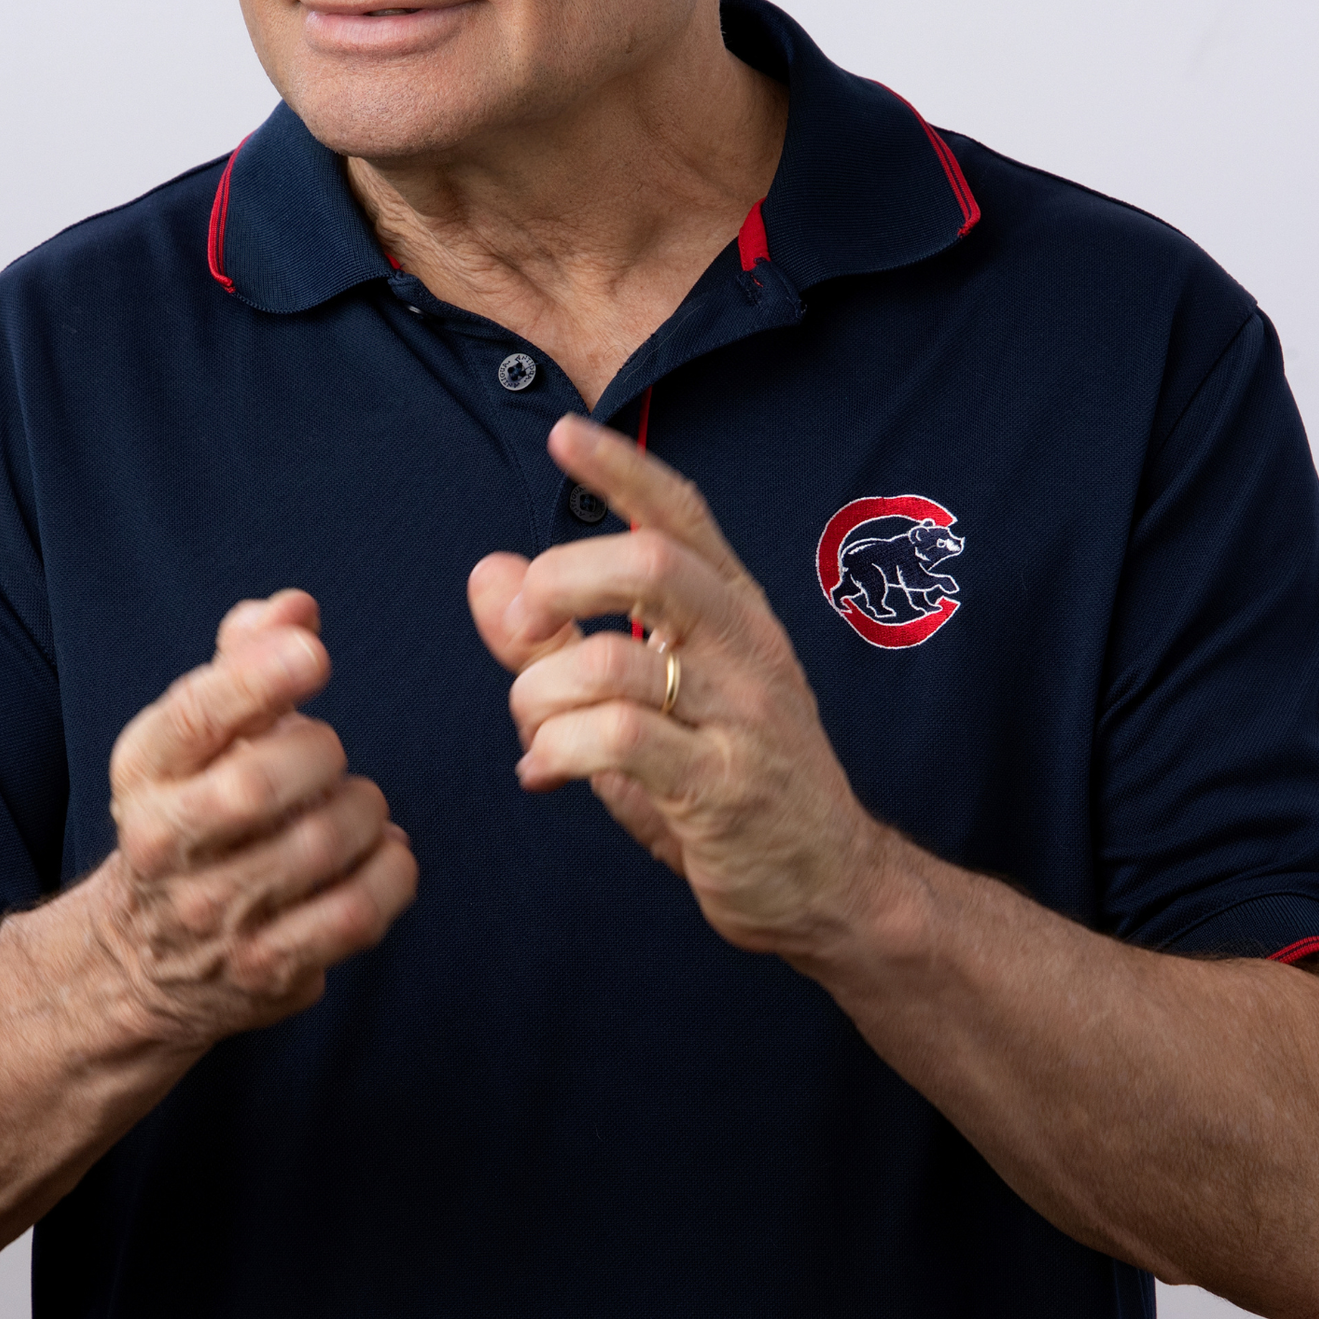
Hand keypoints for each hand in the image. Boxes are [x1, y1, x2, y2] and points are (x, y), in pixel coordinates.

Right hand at [98, 592, 417, 1045]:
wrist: (146, 955)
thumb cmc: (193, 814)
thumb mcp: (196, 736)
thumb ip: (244, 660)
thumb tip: (295, 608)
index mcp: (144, 771)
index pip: (192, 718)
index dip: (256, 679)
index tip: (313, 654)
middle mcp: (163, 845)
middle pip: (257, 785)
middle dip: (319, 754)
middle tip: (328, 753)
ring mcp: (213, 916)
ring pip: (318, 846)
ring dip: (363, 811)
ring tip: (357, 806)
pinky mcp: (266, 968)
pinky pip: (356, 912)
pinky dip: (391, 872)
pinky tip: (382, 855)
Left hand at [467, 417, 888, 965]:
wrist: (832, 884)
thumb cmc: (732, 784)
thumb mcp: (645, 701)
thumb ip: (559, 641)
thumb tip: (486, 573)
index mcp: (734, 612)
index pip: (682, 514)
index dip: (623, 467)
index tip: (564, 434)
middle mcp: (744, 648)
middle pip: (647, 564)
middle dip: (557, 581)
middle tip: (521, 630)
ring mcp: (740, 717)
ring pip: (612, 662)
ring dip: (540, 695)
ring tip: (535, 731)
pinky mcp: (723, 787)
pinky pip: (618, 741)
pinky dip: (557, 753)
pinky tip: (546, 773)